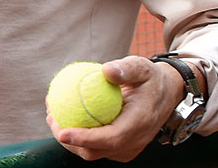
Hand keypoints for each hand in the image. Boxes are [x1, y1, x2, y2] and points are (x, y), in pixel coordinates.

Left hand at [46, 56, 187, 161]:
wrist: (166, 93)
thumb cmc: (150, 78)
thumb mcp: (142, 67)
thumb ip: (126, 69)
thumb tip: (105, 70)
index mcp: (139, 124)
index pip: (109, 139)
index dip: (84, 139)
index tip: (62, 131)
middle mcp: (134, 141)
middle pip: (95, 152)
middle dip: (69, 141)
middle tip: (51, 117)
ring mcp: (128, 146)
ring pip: (93, 152)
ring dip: (70, 139)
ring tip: (53, 115)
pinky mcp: (122, 146)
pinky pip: (97, 145)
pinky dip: (80, 135)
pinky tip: (66, 114)